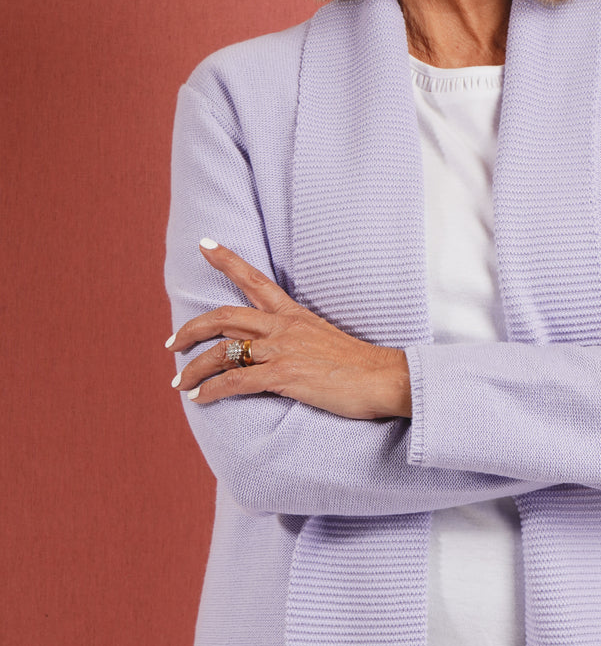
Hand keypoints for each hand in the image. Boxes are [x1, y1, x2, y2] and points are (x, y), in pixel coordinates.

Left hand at [166, 240, 411, 418]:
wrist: (384, 378)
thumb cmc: (360, 366)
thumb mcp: (324, 340)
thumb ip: (297, 341)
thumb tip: (276, 353)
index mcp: (294, 315)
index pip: (255, 279)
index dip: (227, 260)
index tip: (204, 245)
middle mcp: (284, 327)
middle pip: (224, 318)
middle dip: (191, 329)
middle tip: (171, 343)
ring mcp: (283, 350)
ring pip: (222, 352)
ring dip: (194, 368)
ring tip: (180, 383)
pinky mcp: (285, 375)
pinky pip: (236, 381)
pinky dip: (212, 390)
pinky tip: (200, 400)